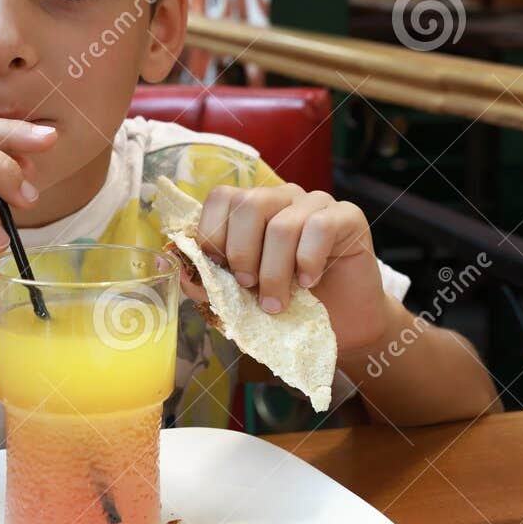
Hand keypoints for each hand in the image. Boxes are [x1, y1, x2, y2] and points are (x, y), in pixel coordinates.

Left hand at [191, 183, 390, 353]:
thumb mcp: (242, 297)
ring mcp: (316, 204)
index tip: (219, 271)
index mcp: (253, 210)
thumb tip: (175, 268)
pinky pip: (320, 227)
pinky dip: (308, 261)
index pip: (222, 197)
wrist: (343, 325)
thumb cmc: (290, 307)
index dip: (213, 233)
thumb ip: (210, 282)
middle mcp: (282, 199)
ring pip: (282, 224)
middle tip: (248, 288)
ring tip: (277, 303)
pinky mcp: (347, 217)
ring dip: (274, 272)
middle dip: (242, 254)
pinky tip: (308, 282)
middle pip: (249, 205)